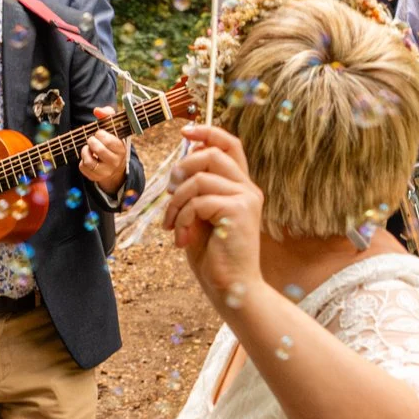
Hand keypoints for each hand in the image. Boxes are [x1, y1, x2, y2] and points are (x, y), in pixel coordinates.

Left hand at [78, 106, 128, 193]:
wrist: (115, 165)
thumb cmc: (112, 141)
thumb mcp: (113, 128)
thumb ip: (107, 115)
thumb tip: (97, 110)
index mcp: (121, 149)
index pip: (109, 141)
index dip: (100, 134)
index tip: (99, 133)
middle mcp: (115, 162)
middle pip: (99, 150)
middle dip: (91, 141)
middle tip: (92, 139)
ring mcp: (105, 172)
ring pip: (89, 162)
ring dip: (85, 152)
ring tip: (88, 148)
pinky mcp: (95, 177)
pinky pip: (83, 168)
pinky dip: (82, 161)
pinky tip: (87, 157)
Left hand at [164, 124, 264, 307]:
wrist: (231, 287)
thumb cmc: (214, 255)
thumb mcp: (200, 216)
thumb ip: (196, 190)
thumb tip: (183, 162)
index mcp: (240, 187)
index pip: (230, 144)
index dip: (207, 132)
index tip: (185, 132)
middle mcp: (248, 188)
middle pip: (211, 154)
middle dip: (181, 170)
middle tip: (170, 195)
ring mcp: (246, 198)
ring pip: (199, 178)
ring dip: (176, 202)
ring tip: (172, 226)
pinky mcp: (239, 210)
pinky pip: (198, 201)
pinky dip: (182, 218)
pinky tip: (182, 239)